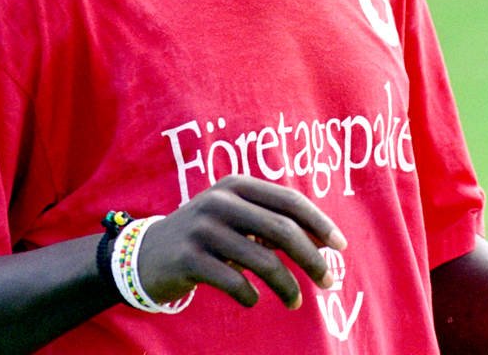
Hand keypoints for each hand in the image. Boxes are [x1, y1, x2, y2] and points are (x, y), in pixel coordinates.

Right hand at [135, 175, 345, 309]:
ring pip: (263, 260)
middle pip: (282, 230)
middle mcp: (220, 201)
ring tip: (295, 302)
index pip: (289, 200)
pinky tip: (252, 299)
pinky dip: (251, 296)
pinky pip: (235, 283)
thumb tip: (323, 241)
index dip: (318, 223)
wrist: (147, 253)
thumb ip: (270, 221)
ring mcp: (203, 229)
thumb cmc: (205, 236)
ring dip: (287, 286)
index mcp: (236, 184)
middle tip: (329, 282)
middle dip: (312, 259)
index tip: (340, 247)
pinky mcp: (189, 258)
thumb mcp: (234, 216)